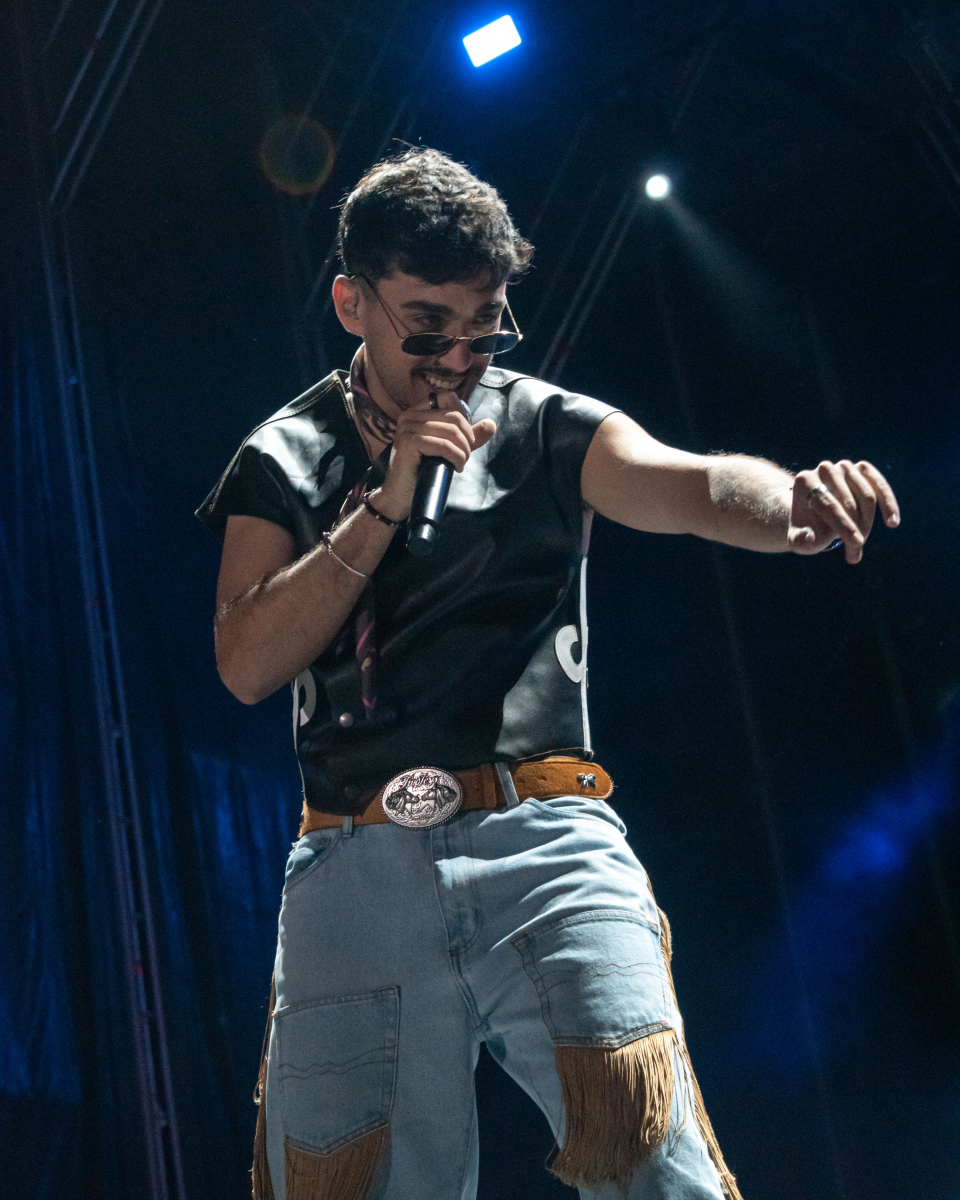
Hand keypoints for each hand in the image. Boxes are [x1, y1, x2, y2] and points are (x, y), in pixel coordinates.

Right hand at [377, 389, 496, 520]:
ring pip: (450, 432)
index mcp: (417, 412)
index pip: (448, 399)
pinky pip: (443, 445)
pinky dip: (455, 457)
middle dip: (467, 439)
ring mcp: (407, 427)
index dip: (464, 417)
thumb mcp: (451, 448)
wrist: (402, 494)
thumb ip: (469, 436)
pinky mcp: (408, 442)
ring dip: (463, 451)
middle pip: (454, 417)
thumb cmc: (424, 470)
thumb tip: (491, 425)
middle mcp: (410, 415)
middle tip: (465, 457)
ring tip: (460, 463)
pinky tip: (456, 467)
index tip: (466, 438)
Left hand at [788, 459, 899, 563]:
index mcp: (804, 482)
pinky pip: (879, 486)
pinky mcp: (862, 469)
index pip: (828, 504)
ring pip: (867, 497)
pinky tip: (893, 523)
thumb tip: (810, 538)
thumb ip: (800, 540)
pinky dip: (889, 504)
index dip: (844, 525)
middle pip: (849, 503)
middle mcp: (825, 469)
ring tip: (859, 547)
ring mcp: (844, 467)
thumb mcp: (798, 539)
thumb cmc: (808, 528)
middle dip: (856, 530)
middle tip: (854, 553)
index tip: (856, 544)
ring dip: (867, 524)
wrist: (815, 514)